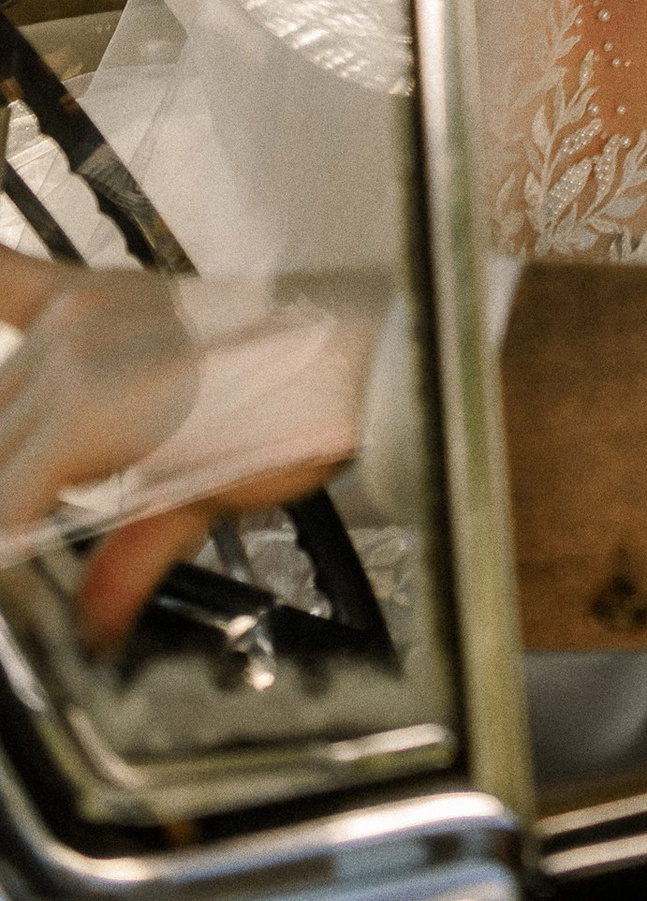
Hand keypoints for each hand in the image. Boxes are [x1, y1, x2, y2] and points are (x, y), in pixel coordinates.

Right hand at [0, 254, 349, 644]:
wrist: (358, 347)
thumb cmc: (299, 417)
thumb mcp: (206, 505)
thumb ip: (130, 561)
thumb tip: (92, 621)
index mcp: (86, 412)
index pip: (4, 504)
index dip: (10, 549)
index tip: (19, 574)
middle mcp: (70, 349)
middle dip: (12, 499)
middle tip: (35, 533)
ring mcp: (82, 310)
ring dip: (6, 443)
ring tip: (36, 488)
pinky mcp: (99, 288)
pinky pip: (9, 279)